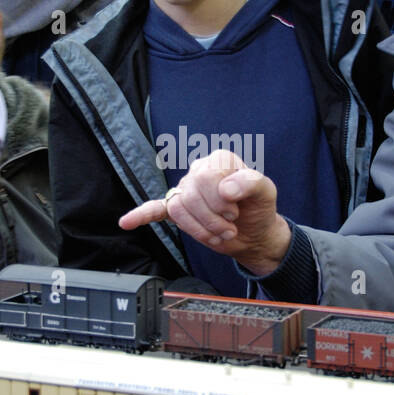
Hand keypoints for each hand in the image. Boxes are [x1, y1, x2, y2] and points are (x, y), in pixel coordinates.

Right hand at [118, 149, 292, 275]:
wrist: (254, 233)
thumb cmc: (259, 209)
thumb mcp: (266, 192)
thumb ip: (251, 183)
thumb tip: (225, 189)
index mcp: (219, 160)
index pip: (205, 177)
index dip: (220, 200)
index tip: (236, 211)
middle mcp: (199, 171)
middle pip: (190, 194)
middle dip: (212, 218)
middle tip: (230, 226)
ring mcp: (186, 191)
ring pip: (178, 209)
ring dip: (200, 229)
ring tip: (220, 234)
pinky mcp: (179, 211)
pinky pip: (156, 209)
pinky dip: (141, 215)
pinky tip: (127, 222)